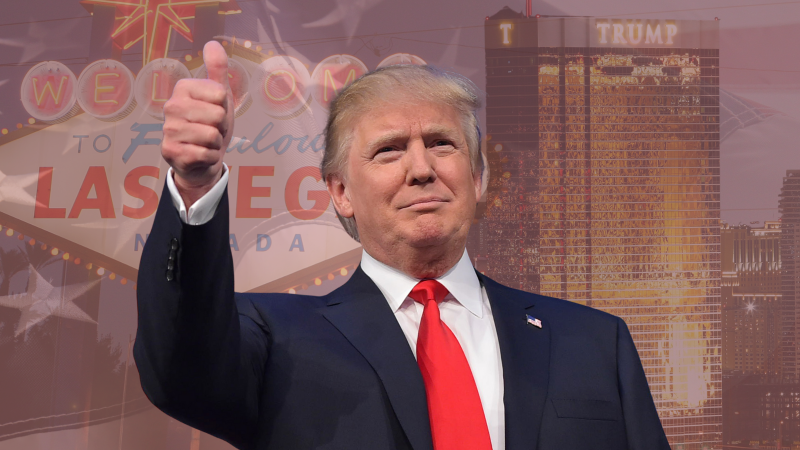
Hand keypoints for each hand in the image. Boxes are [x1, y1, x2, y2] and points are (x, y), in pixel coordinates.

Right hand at [161, 40, 233, 207]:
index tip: (216, 114)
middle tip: (212, 131)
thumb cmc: (212, 126)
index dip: (225, 108)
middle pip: (217, 115)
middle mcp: (171, 106)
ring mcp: (168, 129)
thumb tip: (213, 43)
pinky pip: (206, 153)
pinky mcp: (170, 151)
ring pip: (212, 135)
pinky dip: (210, 157)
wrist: (202, 161)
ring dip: (216, 144)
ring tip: (206, 143)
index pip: (221, 94)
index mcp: (183, 88)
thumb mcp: (220, 97)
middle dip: (221, 127)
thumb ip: (218, 70)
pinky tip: (201, 156)